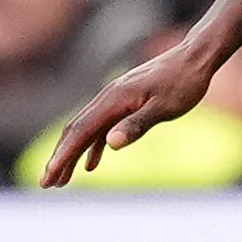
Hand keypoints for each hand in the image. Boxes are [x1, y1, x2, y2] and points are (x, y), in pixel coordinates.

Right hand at [40, 36, 219, 184]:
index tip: (49, 178)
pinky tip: (91, 165)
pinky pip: (101, 127)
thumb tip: (110, 144)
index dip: (62, 156)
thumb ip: (137, 125)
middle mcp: (108, 98)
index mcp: (114, 99)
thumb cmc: (184, 83)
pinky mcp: (124, 103)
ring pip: (86, 130)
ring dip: (72, 155)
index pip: (80, 132)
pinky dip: (92, 147)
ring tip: (62, 180)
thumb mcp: (164, 107)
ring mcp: (115, 100)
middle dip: (59, 158)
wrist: (194, 57)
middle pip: (76, 131)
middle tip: (46, 184)